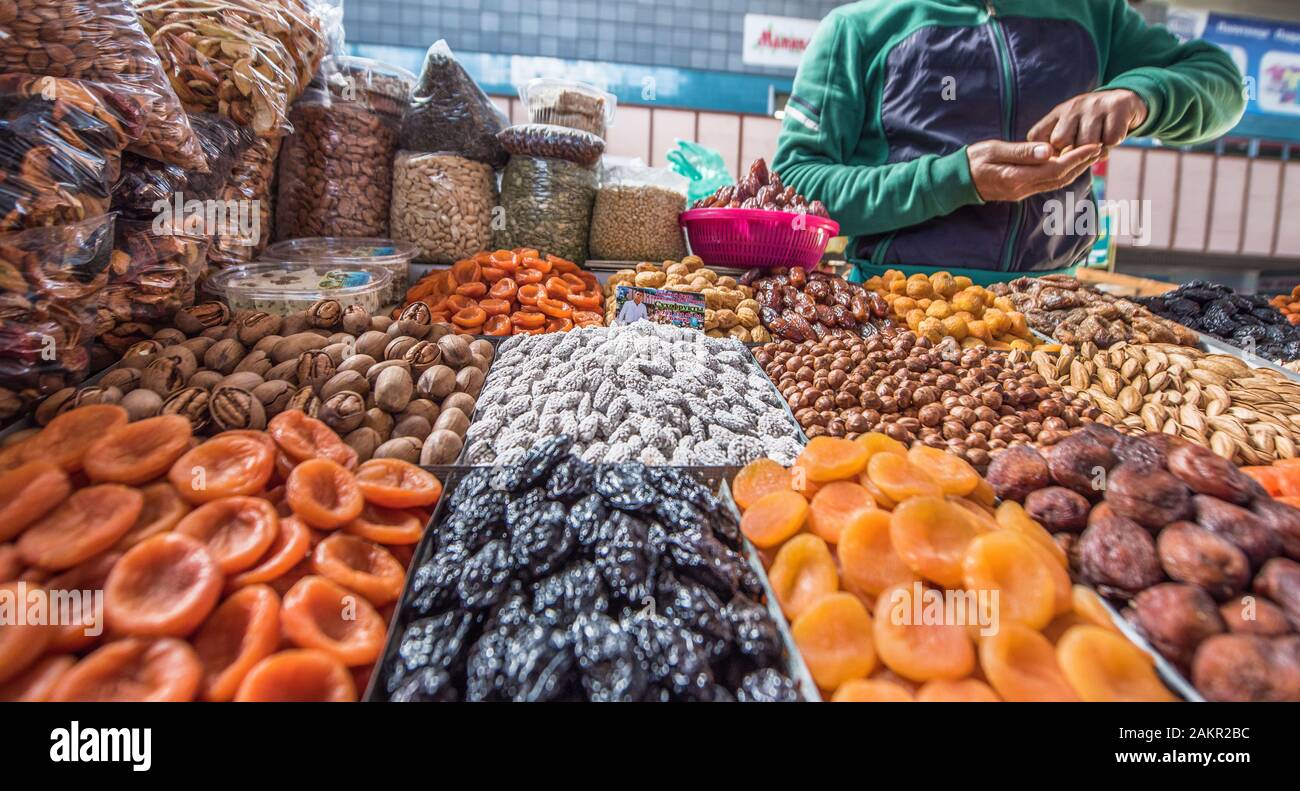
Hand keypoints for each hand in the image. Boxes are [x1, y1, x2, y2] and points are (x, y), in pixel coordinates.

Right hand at [967, 141, 1103, 201]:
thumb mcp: (994, 150)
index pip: (1056, 168)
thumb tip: (1047, 151)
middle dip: (1082, 163)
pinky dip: (1062, 173)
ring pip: (1056, 183)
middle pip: (1061, 178)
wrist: (955, 181)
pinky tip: (1069, 164)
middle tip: (1100, 147)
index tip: (1093, 144)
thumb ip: (1021, 151)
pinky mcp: (1020, 191)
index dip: (1077, 157)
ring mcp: (1022, 192)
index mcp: (1017, 177)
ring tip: (1090, 155)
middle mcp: (1023, 189)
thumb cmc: (972, 162)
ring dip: (1075, 170)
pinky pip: (1048, 183)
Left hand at [1028, 89, 1148, 151]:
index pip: (1036, 136)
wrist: (1124, 102)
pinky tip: (1111, 136)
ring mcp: (1094, 105)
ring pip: (1087, 143)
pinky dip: (1112, 144)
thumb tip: (1052, 169)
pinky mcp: (1117, 107)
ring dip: (1095, 151)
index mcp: (1058, 113)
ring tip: (1099, 145)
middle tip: (1084, 151)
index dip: (1046, 153)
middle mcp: (1073, 106)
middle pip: (1060, 141)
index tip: (1059, 156)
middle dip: (1072, 153)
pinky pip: (1111, 139)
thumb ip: (1057, 148)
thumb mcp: (1069, 130)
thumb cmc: (1091, 125)